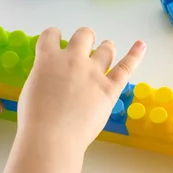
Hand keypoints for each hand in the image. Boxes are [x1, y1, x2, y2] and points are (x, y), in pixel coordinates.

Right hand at [17, 27, 145, 152]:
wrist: (52, 137)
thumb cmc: (34, 119)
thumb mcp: (31, 89)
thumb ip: (43, 77)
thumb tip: (52, 78)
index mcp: (48, 59)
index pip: (50, 35)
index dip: (53, 36)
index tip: (55, 41)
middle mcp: (73, 60)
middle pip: (84, 35)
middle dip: (84, 39)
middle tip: (83, 48)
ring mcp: (94, 73)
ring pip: (106, 48)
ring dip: (105, 47)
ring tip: (106, 48)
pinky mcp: (110, 88)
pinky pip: (126, 67)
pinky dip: (135, 55)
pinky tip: (141, 45)